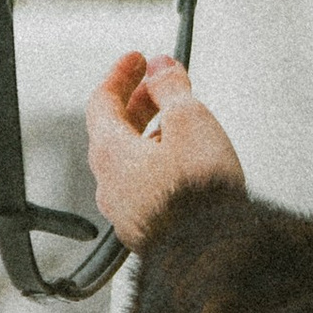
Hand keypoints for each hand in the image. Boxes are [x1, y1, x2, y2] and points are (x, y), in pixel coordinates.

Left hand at [87, 51, 244, 248]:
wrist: (211, 253)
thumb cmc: (197, 194)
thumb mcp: (190, 120)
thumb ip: (171, 88)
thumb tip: (160, 68)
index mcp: (110, 152)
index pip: (102, 102)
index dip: (120, 75)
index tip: (136, 60)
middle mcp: (109, 183)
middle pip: (113, 131)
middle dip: (137, 102)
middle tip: (159, 85)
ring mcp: (125, 210)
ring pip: (129, 160)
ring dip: (149, 133)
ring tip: (178, 122)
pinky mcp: (146, 228)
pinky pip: (142, 185)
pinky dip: (157, 162)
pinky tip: (182, 163)